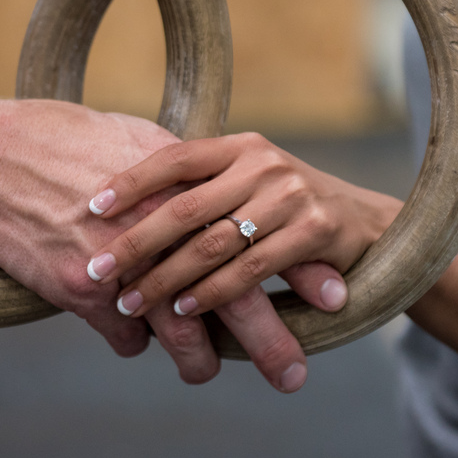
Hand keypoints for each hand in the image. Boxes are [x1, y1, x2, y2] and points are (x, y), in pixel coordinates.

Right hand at [0, 101, 327, 391]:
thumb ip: (182, 173)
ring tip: (204, 373)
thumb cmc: (65, 141)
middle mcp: (162, 230)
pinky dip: (127, 339)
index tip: (332, 298)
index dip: (297, 270)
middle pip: (231, 296)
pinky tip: (125, 333)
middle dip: (269, 341)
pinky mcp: (81, 294)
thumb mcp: (135, 141)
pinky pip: (121, 338)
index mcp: (185, 186)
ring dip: (197, 361)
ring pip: (177, 335)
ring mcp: (123, 266)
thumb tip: (217, 189)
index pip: (255, 236)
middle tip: (295, 373)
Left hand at [85, 132, 395, 320]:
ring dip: (165, 280)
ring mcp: (290, 197)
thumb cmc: (288, 206)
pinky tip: (182, 311)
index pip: (174, 157)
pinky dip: (210, 294)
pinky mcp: (314, 232)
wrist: (368, 223)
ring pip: (212, 245)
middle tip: (95, 269)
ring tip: (129, 303)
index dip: (130, 182)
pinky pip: (249, 270)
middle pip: (185, 207)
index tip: (90, 207)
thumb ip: (202, 187)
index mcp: (240, 146)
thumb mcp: (248, 182)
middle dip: (135, 242)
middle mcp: (264, 164)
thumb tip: (120, 203)